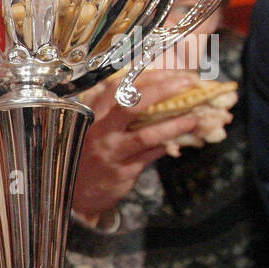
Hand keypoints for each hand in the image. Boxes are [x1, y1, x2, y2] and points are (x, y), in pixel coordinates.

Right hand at [71, 70, 200, 221]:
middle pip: (131, 106)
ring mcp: (111, 152)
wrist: (74, 194)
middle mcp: (101, 131)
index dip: (149, 76)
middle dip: (163, 91)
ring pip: (146, 135)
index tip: (172, 73)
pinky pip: (150, 156)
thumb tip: (158, 94)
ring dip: (174, 125)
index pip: (120, 87)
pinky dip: (168, 146)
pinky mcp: (122, 172)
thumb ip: (119, 112)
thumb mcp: (97, 129)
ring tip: (194, 118)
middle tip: (188, 83)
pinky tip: (183, 140)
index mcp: (94, 114)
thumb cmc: (88, 156)